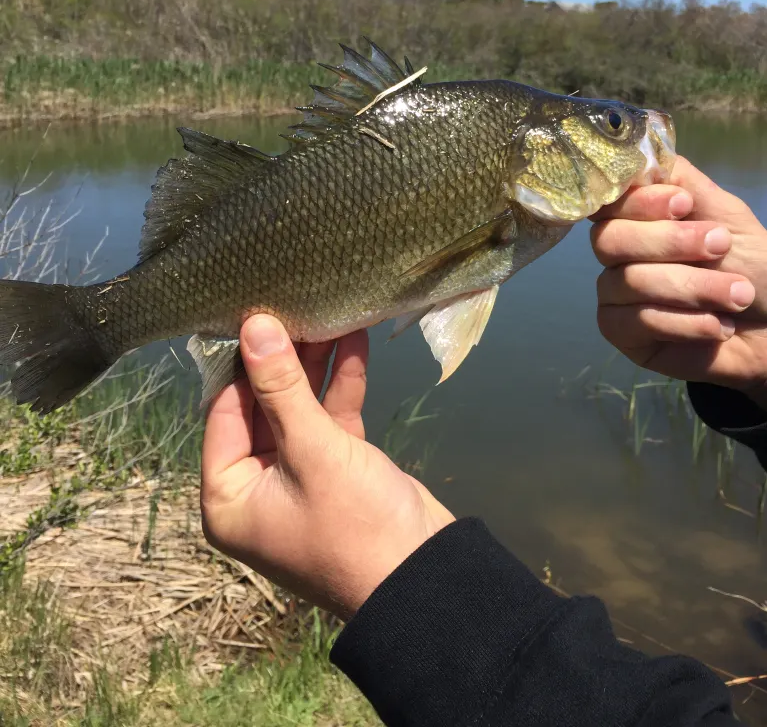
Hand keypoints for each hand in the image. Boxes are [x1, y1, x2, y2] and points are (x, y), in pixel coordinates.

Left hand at [200, 315, 454, 619]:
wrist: (424, 577)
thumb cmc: (354, 523)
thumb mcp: (312, 450)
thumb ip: (280, 388)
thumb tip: (254, 327)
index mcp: (229, 497)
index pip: (223, 414)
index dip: (241, 365)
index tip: (254, 315)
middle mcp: (257, 488)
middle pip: (263, 409)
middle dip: (284, 362)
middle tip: (293, 308)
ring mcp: (299, 478)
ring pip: (301, 411)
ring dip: (315, 369)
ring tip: (326, 315)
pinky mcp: (337, 470)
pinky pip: (331, 422)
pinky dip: (341, 387)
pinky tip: (354, 343)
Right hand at [591, 156, 766, 408]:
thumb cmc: (754, 269)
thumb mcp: (725, 217)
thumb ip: (684, 185)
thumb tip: (644, 155)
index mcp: (638, 221)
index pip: (609, 203)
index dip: (637, 202)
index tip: (683, 205)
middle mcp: (618, 257)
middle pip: (608, 241)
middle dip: (668, 243)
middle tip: (719, 248)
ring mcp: (615, 297)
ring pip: (627, 283)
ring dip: (691, 288)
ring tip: (739, 295)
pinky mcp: (622, 334)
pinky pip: (635, 322)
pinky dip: (683, 323)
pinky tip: (719, 326)